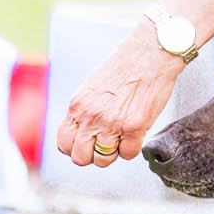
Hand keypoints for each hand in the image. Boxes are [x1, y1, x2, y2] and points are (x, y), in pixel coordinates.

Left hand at [55, 30, 181, 168]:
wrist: (149, 53)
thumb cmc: (125, 65)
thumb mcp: (92, 87)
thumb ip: (84, 109)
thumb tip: (83, 129)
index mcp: (77, 106)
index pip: (64, 143)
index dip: (75, 147)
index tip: (85, 144)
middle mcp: (91, 117)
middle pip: (80, 158)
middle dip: (92, 155)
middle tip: (103, 145)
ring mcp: (112, 124)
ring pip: (104, 160)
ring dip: (113, 153)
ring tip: (121, 139)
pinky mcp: (134, 127)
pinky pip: (128, 154)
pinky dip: (132, 148)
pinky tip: (134, 135)